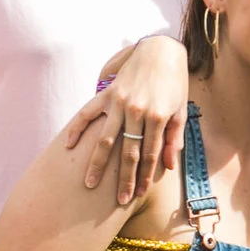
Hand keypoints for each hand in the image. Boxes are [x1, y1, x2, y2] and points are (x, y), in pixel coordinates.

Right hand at [62, 35, 189, 205]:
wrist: (161, 51)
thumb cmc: (174, 84)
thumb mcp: (180, 110)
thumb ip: (174, 138)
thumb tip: (169, 166)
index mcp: (159, 117)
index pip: (151, 155)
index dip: (146, 176)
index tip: (140, 193)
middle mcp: (137, 111)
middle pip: (129, 153)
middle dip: (125, 178)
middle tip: (120, 199)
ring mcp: (119, 103)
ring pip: (105, 140)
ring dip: (98, 164)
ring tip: (90, 184)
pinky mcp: (106, 94)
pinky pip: (87, 114)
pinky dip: (77, 130)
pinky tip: (69, 147)